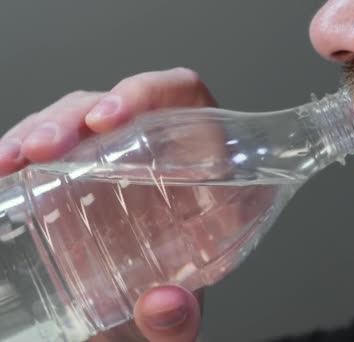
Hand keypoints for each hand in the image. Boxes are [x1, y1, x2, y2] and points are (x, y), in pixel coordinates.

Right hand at [0, 68, 212, 340]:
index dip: (148, 92)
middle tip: (46, 148)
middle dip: (74, 118)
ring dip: (41, 131)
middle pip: (117, 106)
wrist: (149, 308)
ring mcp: (114, 157)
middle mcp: (155, 150)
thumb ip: (180, 317)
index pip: (182, 95)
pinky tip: (3, 168)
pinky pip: (51, 146)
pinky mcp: (79, 173)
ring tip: (14, 159)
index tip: (110, 119)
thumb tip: (163, 305)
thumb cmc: (179, 292)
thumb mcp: (184, 312)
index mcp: (199, 162)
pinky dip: (22, 151)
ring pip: (76, 118)